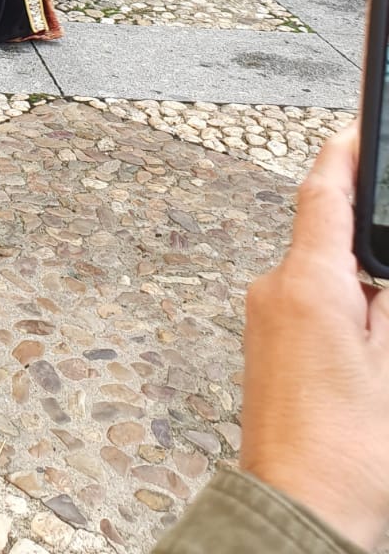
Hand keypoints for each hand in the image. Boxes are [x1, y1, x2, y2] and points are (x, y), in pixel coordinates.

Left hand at [240, 125, 388, 550]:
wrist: (296, 517)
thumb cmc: (346, 454)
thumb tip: (380, 273)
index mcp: (306, 283)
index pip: (324, 193)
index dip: (343, 154)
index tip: (355, 126)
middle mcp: (273, 291)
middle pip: (329, 241)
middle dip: (371, 251)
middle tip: (386, 289)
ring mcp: (265, 322)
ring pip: (323, 281)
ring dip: (362, 295)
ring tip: (383, 347)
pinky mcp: (266, 352)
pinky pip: (309, 311)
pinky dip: (344, 317)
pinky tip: (369, 359)